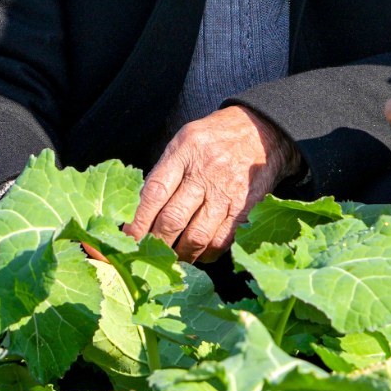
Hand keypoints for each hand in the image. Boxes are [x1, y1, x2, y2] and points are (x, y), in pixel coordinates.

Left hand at [127, 106, 296, 262]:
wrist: (262, 131)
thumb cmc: (215, 138)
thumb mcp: (185, 141)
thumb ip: (165, 171)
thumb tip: (141, 210)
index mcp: (184, 151)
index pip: (154, 192)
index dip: (138, 221)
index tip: (128, 238)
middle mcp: (205, 172)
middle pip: (173, 219)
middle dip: (156, 243)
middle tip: (148, 253)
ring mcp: (227, 192)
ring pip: (197, 236)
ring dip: (181, 254)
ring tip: (173, 258)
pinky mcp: (245, 207)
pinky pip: (222, 240)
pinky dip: (206, 253)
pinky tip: (199, 254)